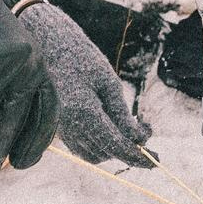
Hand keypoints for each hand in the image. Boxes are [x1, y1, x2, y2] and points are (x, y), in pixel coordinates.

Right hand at [13, 0, 153, 167]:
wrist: (46, 43)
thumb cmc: (80, 56)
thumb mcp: (108, 81)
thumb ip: (122, 114)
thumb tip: (139, 139)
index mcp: (84, 113)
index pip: (116, 145)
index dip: (137, 156)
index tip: (156, 160)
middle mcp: (69, 126)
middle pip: (105, 153)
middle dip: (127, 148)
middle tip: (145, 129)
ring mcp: (60, 128)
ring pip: (92, 153)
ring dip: (112, 147)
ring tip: (128, 126)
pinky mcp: (57, 126)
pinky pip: (80, 145)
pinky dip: (98, 142)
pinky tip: (109, 125)